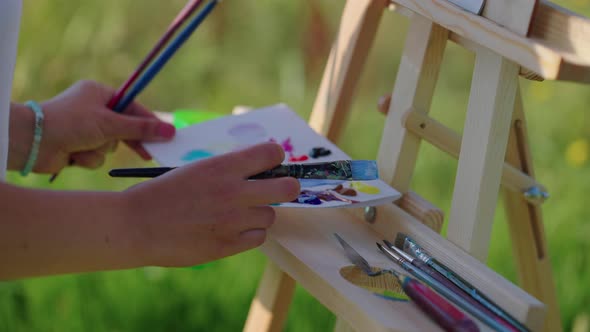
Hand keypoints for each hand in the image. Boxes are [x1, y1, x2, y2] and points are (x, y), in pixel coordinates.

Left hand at [10, 80, 175, 172]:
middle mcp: (93, 109)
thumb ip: (141, 129)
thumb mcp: (110, 124)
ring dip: (101, 150)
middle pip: (124, 128)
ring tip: (86, 146)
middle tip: (148, 153)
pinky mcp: (79, 147)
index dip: (148, 121)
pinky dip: (88, 157)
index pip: (132, 107)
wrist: (33, 142)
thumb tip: (170, 130)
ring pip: (110, 146)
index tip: (166, 134)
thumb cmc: (71, 123)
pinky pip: (97, 156)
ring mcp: (85, 129)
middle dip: (128, 141)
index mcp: (99, 94)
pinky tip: (74, 154)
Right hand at [123, 142, 300, 266]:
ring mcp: (233, 221)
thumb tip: (258, 172)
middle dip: (287, 186)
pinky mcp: (228, 245)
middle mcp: (234, 192)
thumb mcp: (196, 170)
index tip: (271, 162)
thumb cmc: (162, 193)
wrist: (135, 225)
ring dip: (259, 213)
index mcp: (223, 167)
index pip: (272, 153)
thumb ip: (228, 171)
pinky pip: (258, 237)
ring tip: (238, 213)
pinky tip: (231, 229)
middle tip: (278, 189)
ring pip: (271, 215)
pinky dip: (249, 234)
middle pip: (288, 187)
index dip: (275, 157)